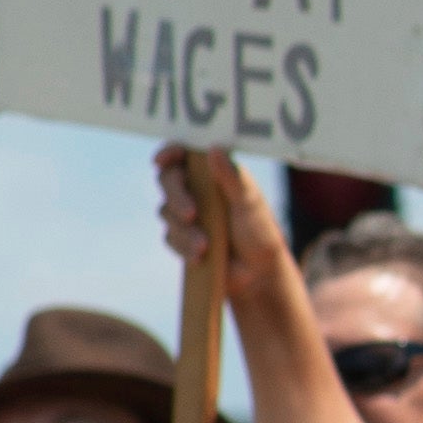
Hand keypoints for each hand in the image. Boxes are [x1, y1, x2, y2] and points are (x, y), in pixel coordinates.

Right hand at [155, 142, 298, 333]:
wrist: (257, 273)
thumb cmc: (260, 232)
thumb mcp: (250, 203)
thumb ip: (232, 177)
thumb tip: (213, 149)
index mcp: (215, 174)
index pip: (185, 154)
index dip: (170, 153)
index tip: (161, 161)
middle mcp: (198, 189)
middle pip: (168, 180)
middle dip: (176, 197)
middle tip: (191, 214)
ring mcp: (187, 213)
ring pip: (166, 211)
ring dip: (185, 230)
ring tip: (206, 246)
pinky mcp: (182, 236)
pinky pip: (169, 237)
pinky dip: (184, 246)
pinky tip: (201, 256)